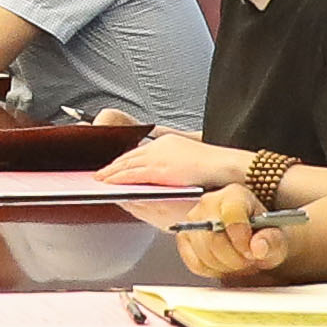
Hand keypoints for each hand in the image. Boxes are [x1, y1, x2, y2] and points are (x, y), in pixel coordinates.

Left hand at [100, 134, 246, 188]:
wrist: (226, 167)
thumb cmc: (214, 169)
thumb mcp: (188, 163)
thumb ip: (171, 168)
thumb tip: (163, 177)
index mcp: (168, 143)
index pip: (139, 152)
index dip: (124, 161)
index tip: (113, 168)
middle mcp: (160, 146)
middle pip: (130, 156)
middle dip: (113, 166)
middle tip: (100, 174)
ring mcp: (159, 156)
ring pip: (127, 164)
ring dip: (111, 172)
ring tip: (100, 180)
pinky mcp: (159, 168)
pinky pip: (132, 174)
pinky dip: (118, 178)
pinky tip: (110, 183)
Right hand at [181, 192, 292, 282]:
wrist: (252, 241)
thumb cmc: (263, 235)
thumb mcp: (277, 238)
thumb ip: (272, 241)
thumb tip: (258, 246)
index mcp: (234, 195)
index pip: (231, 217)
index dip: (242, 240)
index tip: (252, 252)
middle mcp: (208, 203)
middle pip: (214, 239)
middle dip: (234, 258)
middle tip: (248, 261)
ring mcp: (193, 220)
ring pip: (204, 253)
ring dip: (224, 266)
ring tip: (238, 262)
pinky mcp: (184, 239)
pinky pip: (195, 263)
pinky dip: (212, 270)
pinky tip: (224, 265)